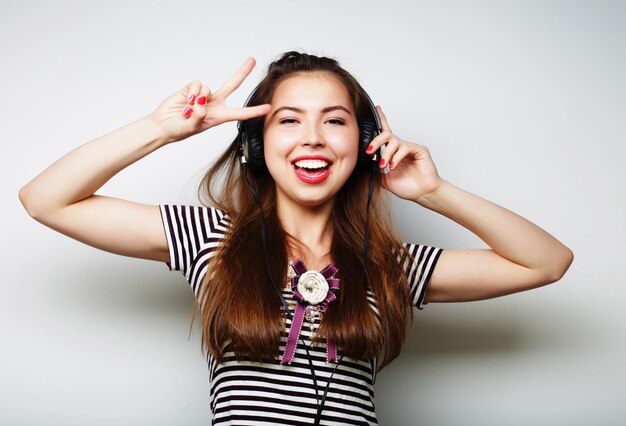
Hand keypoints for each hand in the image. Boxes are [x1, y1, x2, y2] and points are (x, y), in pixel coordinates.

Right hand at [150, 57, 270, 143]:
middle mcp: (214, 103)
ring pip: (209, 88)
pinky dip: (192, 93)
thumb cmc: (178, 130)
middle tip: (252, 60)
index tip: (268, 108)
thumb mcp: (191, 128)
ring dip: (198, 99)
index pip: (240, 113)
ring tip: (188, 110)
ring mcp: (204, 95)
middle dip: (242, 72)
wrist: (162, 125)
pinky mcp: (192, 88)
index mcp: (220, 116)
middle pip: (232, 84)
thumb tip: (201, 101)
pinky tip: (186, 101)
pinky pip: (198, 84)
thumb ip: (198, 116)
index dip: (254, 111)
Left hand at [369, 105, 443, 202]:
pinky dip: (396, 157)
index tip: (376, 109)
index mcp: (392, 152)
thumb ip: (374, 170)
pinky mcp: (419, 150)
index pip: (385, 133)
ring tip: (384, 166)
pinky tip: (393, 166)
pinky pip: (404, 148)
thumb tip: (362, 164)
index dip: (381, 120)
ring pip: (394, 142)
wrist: (422, 194)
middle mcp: (401, 147)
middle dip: (376, 141)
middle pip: (386, 135)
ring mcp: (410, 148)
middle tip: (369, 150)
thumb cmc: (407, 186)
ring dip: (386, 154)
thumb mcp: (384, 179)